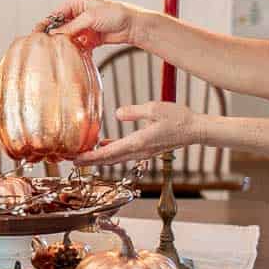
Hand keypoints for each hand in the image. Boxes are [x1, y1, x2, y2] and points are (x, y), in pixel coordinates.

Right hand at [34, 0, 150, 47]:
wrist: (133, 25)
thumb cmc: (116, 14)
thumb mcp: (90, 18)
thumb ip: (72, 27)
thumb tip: (55, 34)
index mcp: (76, 3)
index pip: (55, 14)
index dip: (46, 24)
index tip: (37, 34)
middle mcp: (78, 14)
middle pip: (61, 27)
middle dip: (56, 37)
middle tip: (47, 46)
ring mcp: (84, 27)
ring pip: (69, 37)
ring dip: (67, 45)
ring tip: (61, 52)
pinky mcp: (90, 38)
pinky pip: (79, 45)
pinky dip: (77, 50)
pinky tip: (75, 54)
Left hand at [75, 102, 202, 166]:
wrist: (195, 130)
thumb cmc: (178, 118)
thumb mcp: (154, 108)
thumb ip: (134, 112)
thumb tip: (117, 114)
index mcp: (138, 143)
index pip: (109, 153)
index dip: (91, 157)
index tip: (76, 159)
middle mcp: (139, 151)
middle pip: (109, 159)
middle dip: (91, 160)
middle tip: (73, 160)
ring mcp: (144, 152)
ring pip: (117, 157)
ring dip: (100, 156)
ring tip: (85, 153)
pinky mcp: (147, 149)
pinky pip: (125, 152)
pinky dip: (112, 151)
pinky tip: (105, 144)